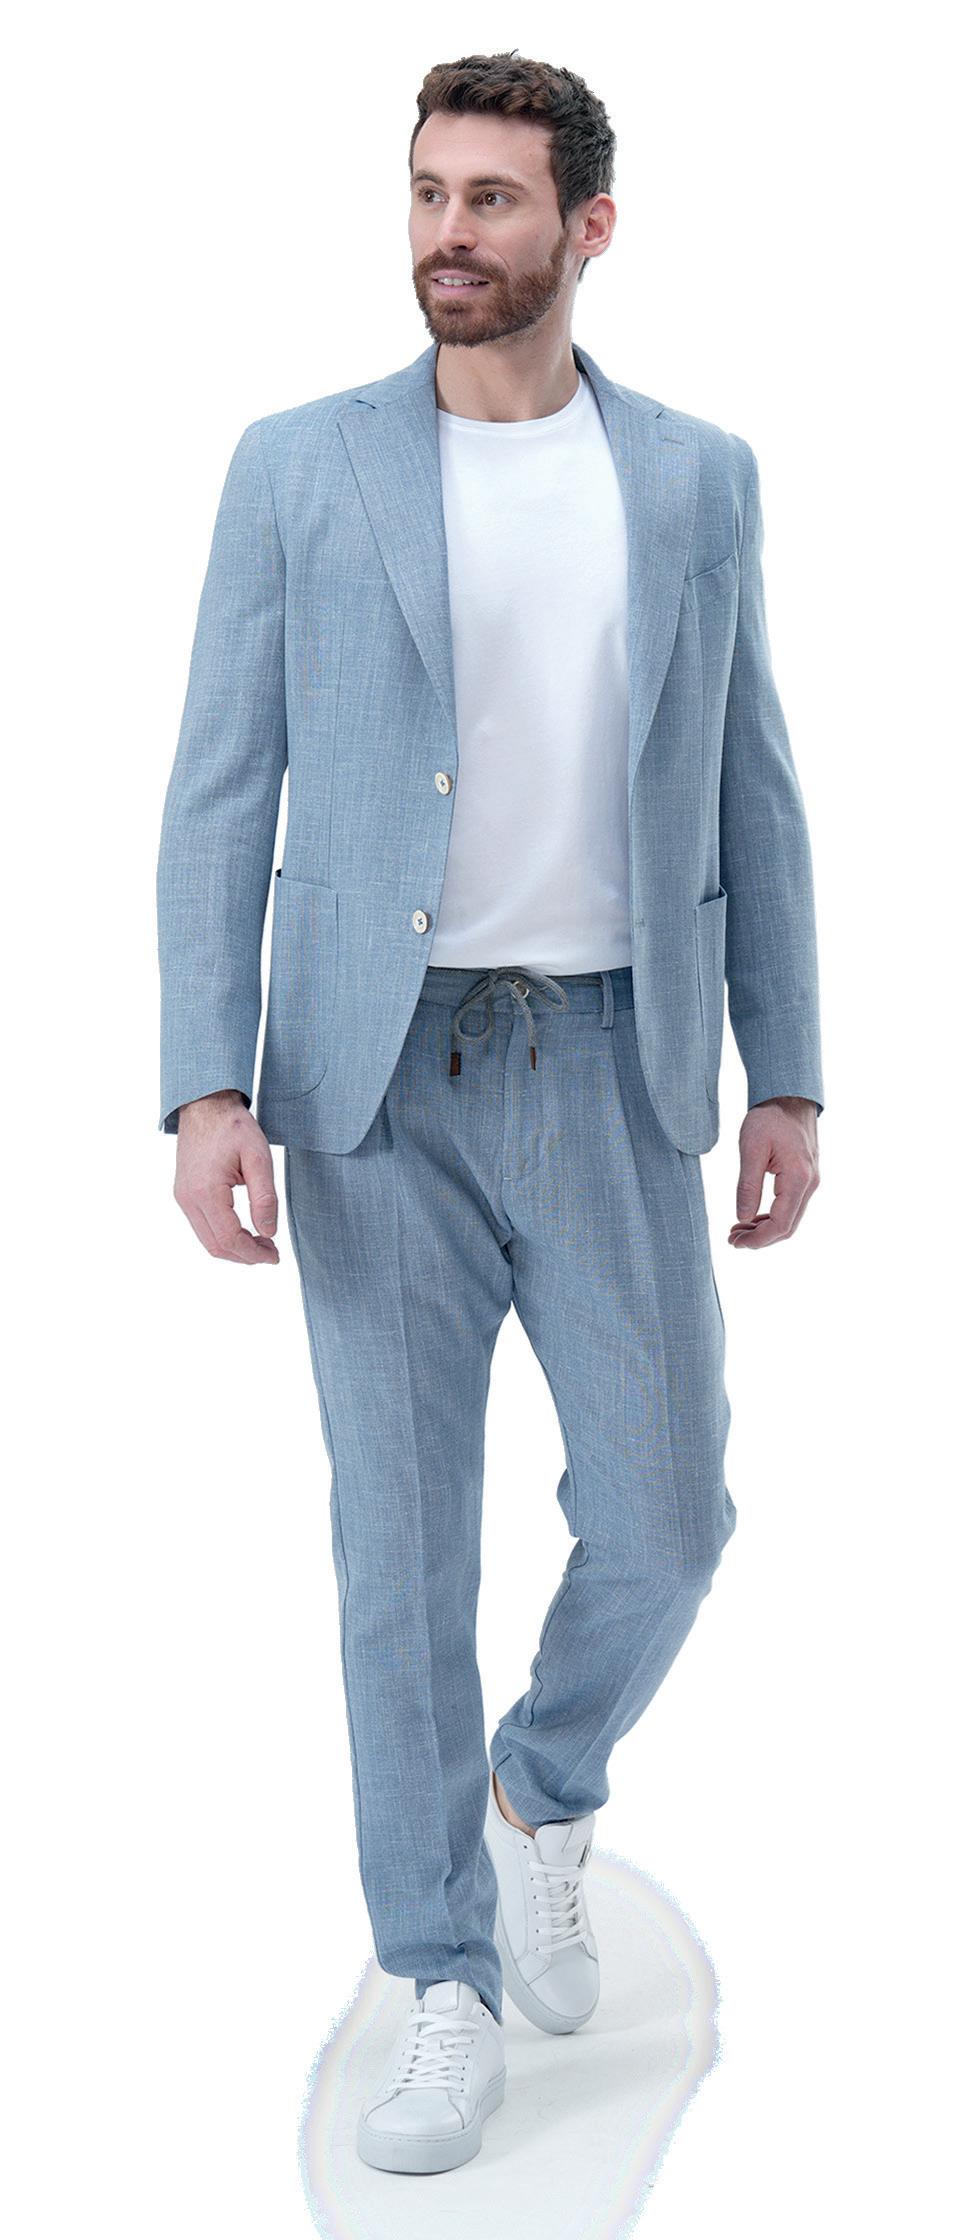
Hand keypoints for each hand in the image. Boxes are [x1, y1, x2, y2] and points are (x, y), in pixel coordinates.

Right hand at [173, 1091, 279, 1262]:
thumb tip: (269, 1232)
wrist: (205, 1105)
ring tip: (261, 1242)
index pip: (229, 1238)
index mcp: (206, 1191)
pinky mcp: (183, 1194)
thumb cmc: (233, 1126)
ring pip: (207, 1240)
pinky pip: (202, 1226)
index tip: (274, 1255)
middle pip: (215, 1245)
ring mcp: (182, 1197)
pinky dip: (223, 1235)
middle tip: (271, 1252)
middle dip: (245, 1255)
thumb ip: (264, 1197)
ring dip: (234, 1247)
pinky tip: (244, 1230)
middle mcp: (188, 1198)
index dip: (253, 1253)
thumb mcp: (258, 1157)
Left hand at [729, 1097, 819, 1248]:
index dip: (757, 1239)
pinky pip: (791, 1206)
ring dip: (764, 1229)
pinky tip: (752, 1217)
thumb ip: (748, 1186)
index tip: (735, 1242)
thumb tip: (743, 1218)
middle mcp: (810, 1184)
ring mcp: (811, 1181)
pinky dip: (772, 1217)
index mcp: (799, 1178)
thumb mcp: (751, 1149)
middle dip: (760, 1239)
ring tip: (737, 1230)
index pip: (781, 1224)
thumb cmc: (769, 1117)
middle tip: (732, 1240)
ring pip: (790, 1219)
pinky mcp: (805, 1177)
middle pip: (788, 1227)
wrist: (789, 1096)